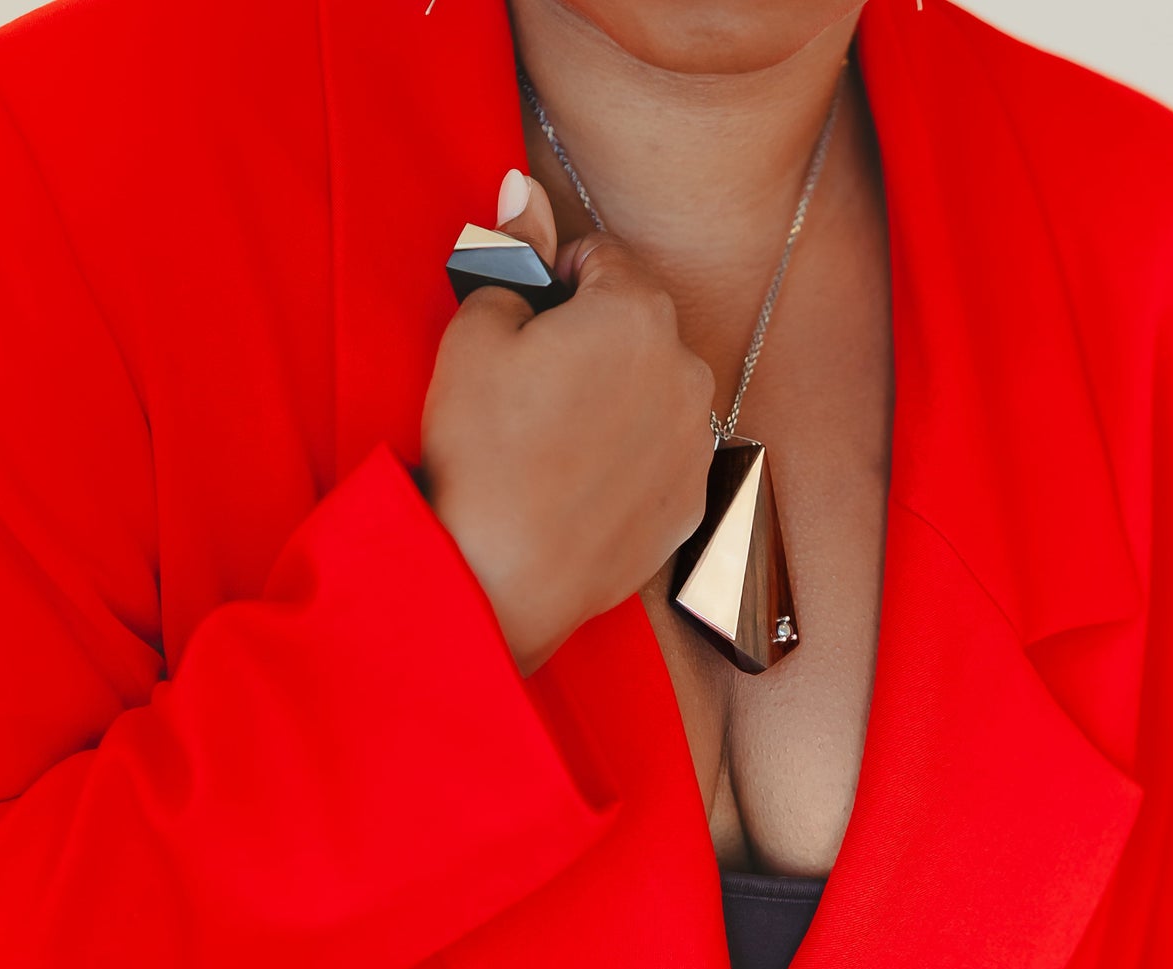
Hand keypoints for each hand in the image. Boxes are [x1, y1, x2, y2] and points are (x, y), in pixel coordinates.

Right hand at [419, 170, 715, 674]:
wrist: (502, 574)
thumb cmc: (483, 450)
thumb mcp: (474, 334)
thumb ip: (511, 256)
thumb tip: (521, 190)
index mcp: (637, 313)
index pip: (605, 258)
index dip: (558, 275)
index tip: (528, 310)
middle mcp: (687, 371)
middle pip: (641, 324)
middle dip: (595, 336)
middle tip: (533, 380)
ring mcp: (698, 441)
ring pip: (658, 390)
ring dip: (619, 395)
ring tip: (556, 437)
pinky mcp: (695, 502)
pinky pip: (664, 454)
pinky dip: (632, 456)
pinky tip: (580, 479)